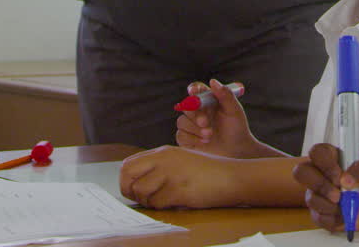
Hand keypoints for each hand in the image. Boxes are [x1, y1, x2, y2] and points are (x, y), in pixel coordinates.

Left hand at [120, 145, 241, 208]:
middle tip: (143, 199)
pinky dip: (163, 206)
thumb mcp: (182, 160)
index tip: (135, 190)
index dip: (126, 180)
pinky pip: (157, 203)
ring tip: (165, 200)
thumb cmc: (210, 172)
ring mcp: (171, 173)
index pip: (128, 164)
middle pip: (127, 175)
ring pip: (141, 191)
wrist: (232, 177)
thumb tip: (137, 183)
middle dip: (130, 191)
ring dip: (149, 201)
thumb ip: (161, 166)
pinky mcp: (179, 188)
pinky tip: (177, 201)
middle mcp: (164, 159)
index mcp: (164, 152)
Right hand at [176, 79, 267, 157]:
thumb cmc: (237, 127)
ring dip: (195, 129)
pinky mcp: (187, 139)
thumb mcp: (234, 111)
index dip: (193, 89)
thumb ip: (225, 95)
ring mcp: (190, 125)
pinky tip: (205, 142)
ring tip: (210, 135)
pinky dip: (192, 139)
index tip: (194, 91)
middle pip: (186, 106)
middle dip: (195, 114)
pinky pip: (180, 135)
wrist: (237, 149)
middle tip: (205, 123)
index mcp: (208, 100)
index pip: (196, 90)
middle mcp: (197, 111)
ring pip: (181, 122)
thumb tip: (213, 81)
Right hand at [295, 143, 358, 233]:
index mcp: (334, 158)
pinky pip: (317, 217)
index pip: (317, 152)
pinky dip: (332, 218)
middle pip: (301, 172)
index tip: (340, 174)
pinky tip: (344, 215)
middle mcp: (322, 174)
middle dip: (319, 184)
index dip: (324, 163)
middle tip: (338, 194)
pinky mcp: (322, 212)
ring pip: (310, 198)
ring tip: (346, 205)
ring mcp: (320, 194)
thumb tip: (346, 179)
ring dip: (329, 205)